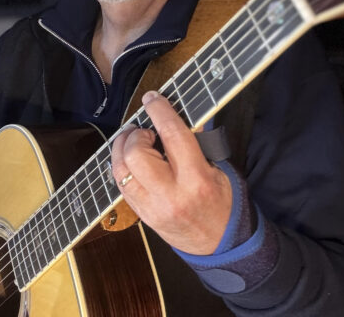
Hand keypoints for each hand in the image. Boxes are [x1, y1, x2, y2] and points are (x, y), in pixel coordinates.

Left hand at [111, 91, 231, 254]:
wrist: (219, 245)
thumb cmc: (223, 204)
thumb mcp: (219, 170)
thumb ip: (198, 143)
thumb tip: (175, 116)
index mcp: (196, 179)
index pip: (172, 135)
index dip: (159, 111)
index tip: (152, 98)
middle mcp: (171, 194)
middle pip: (136, 154)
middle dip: (136, 135)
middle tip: (145, 131)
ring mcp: (152, 208)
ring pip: (120, 170)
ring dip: (122, 149)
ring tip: (133, 141)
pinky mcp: (142, 216)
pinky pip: (120, 186)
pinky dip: (121, 167)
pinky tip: (129, 160)